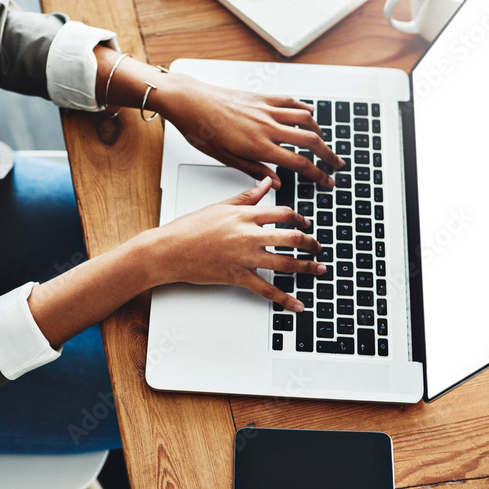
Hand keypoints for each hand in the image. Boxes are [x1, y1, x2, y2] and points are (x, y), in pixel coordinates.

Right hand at [147, 177, 323, 310]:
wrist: (169, 250)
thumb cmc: (190, 228)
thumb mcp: (220, 206)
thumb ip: (247, 196)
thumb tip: (265, 183)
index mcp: (245, 215)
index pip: (283, 214)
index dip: (299, 219)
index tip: (305, 224)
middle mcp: (248, 235)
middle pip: (291, 238)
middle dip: (310, 243)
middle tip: (318, 246)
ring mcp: (244, 257)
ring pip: (285, 263)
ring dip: (307, 267)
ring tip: (319, 269)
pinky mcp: (238, 276)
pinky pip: (266, 290)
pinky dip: (284, 300)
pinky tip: (297, 305)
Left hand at [155, 74, 342, 188]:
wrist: (190, 101)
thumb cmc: (201, 130)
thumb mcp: (225, 158)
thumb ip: (254, 170)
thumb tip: (277, 182)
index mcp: (258, 145)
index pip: (298, 162)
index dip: (318, 173)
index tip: (328, 181)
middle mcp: (267, 126)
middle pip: (310, 140)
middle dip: (328, 154)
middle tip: (337, 164)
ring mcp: (266, 109)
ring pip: (305, 118)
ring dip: (320, 131)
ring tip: (324, 142)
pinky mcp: (262, 96)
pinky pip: (291, 101)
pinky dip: (305, 108)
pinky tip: (310, 113)